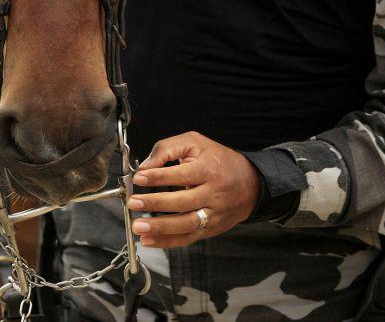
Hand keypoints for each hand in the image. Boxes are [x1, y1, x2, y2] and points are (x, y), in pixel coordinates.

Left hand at [125, 131, 260, 248]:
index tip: (139, 177)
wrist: (251, 184)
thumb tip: (146, 165)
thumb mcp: (195, 143)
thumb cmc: (219, 160)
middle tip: (133, 203)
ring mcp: (213, 214)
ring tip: (138, 226)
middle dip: (155, 203)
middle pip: (183, 202)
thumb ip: (168, 148)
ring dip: (160, 228)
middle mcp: (213, 194)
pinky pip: (188, 237)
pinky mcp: (211, 229)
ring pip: (186, 224)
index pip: (182, 174)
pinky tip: (149, 240)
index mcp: (209, 169)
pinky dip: (167, 241)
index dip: (159, 176)